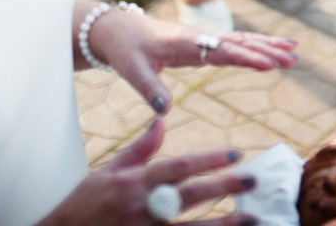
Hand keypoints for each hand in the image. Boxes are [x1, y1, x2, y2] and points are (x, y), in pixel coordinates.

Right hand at [36, 117, 256, 225]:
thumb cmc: (82, 205)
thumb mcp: (107, 172)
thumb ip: (140, 149)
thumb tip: (162, 121)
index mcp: (134, 183)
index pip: (179, 167)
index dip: (209, 159)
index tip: (235, 152)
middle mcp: (143, 209)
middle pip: (192, 196)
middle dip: (225, 187)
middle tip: (253, 179)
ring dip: (226, 224)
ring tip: (253, 218)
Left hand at [87, 9, 297, 113]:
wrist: (118, 29)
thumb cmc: (125, 49)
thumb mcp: (131, 70)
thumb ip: (149, 88)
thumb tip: (164, 110)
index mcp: (185, 41)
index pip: (222, 50)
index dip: (246, 57)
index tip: (269, 64)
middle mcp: (199, 36)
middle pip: (239, 41)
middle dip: (267, 50)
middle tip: (293, 58)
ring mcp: (204, 37)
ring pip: (242, 40)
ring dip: (267, 46)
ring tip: (294, 52)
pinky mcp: (204, 43)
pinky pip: (235, 44)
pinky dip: (256, 46)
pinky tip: (272, 51)